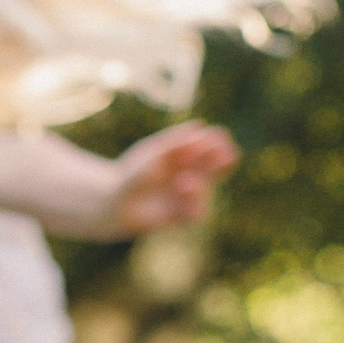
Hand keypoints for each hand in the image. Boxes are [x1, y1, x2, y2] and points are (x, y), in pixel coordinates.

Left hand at [107, 119, 237, 235]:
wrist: (117, 202)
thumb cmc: (134, 172)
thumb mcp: (152, 152)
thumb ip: (174, 142)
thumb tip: (199, 126)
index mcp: (190, 157)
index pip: (212, 147)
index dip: (219, 142)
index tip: (219, 137)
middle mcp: (194, 175)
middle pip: (217, 168)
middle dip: (222, 162)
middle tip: (225, 156)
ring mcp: (189, 196)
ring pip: (205, 191)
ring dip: (199, 186)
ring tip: (184, 180)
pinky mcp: (181, 216)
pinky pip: (194, 214)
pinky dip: (192, 205)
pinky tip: (183, 197)